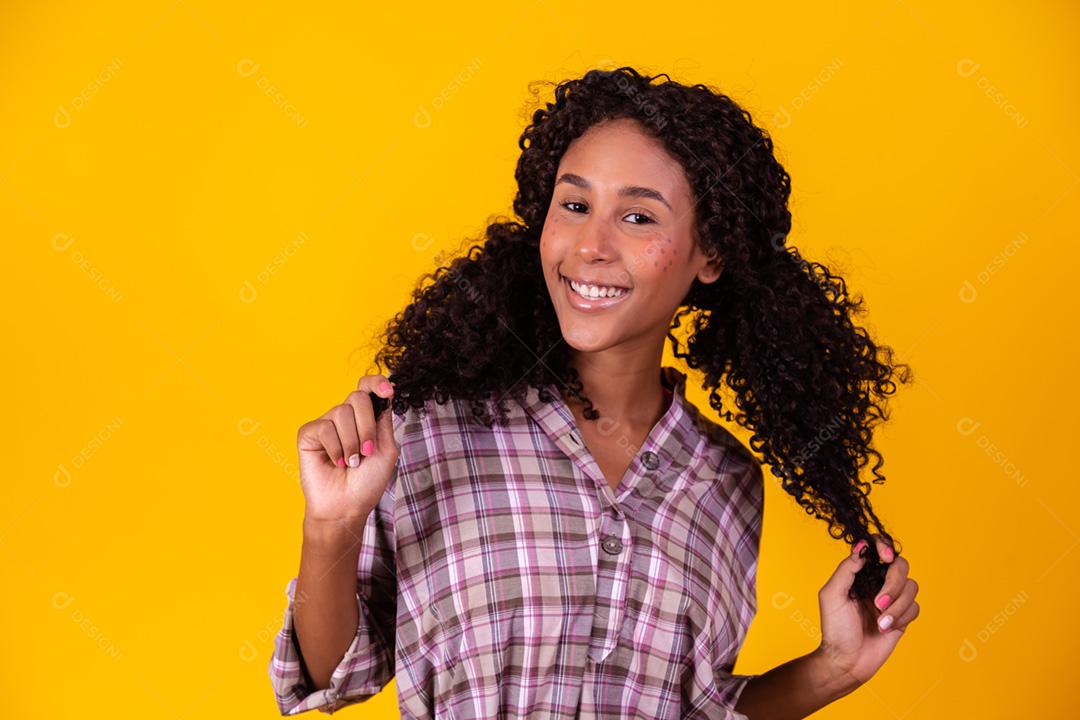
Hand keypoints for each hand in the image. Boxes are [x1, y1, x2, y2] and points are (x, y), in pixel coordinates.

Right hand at [296, 373, 399, 526]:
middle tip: (366, 452)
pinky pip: (325, 428)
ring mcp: (326, 423)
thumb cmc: (367, 482)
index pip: (368, 387)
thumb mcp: (386, 449)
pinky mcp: (308, 434)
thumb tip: (383, 393)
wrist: (346, 507)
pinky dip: (335, 448)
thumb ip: (383, 420)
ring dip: (351, 442)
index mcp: (365, 418)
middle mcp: (345, 417)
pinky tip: (335, 462)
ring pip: (342, 412)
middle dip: (367, 426)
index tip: (388, 391)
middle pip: (358, 397)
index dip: (377, 383)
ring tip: (350, 462)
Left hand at [813, 534, 920, 691]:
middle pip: (900, 565)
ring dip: (896, 606)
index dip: (885, 547)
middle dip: (893, 583)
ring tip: (880, 622)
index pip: (878, 550)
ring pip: (911, 586)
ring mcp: (892, 599)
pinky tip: (885, 629)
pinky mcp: (903, 616)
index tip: (885, 558)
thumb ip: (847, 569)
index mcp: (860, 573)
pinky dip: (901, 617)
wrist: (847, 660)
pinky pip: (914, 607)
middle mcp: (877, 582)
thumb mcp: (832, 595)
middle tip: (878, 603)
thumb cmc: (835, 628)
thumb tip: (861, 547)